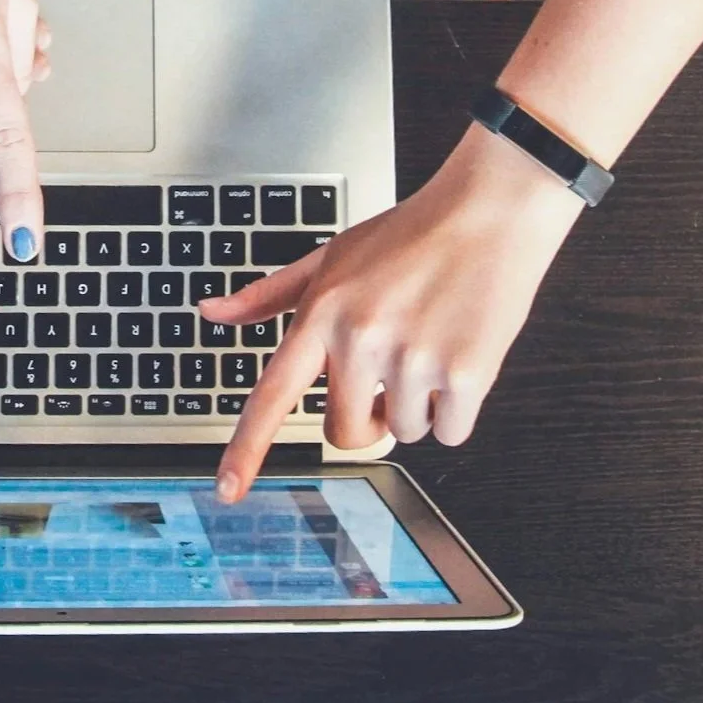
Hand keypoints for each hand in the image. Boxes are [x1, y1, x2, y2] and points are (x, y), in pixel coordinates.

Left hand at [203, 125, 585, 501]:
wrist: (489, 212)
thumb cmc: (410, 234)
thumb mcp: (330, 256)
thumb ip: (269, 295)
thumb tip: (212, 313)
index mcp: (323, 314)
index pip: (273, 395)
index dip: (247, 448)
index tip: (228, 490)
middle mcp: (362, 340)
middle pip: (346, 432)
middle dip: (367, 417)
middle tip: (388, 376)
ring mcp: (413, 359)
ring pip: (404, 432)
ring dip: (418, 405)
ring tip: (429, 345)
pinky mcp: (466, 374)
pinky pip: (450, 432)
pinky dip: (457, 409)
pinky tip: (459, 356)